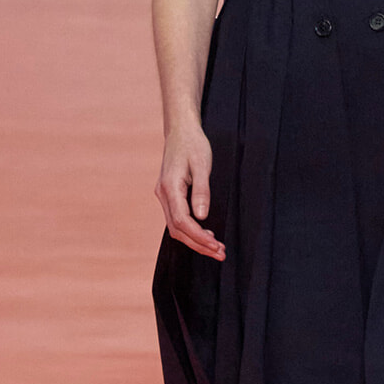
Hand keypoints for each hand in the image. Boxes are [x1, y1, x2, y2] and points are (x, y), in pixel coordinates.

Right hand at [155, 124, 224, 259]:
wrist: (180, 130)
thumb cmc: (193, 144)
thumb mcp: (202, 164)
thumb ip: (202, 191)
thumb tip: (202, 217)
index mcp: (169, 187)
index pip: (181, 220)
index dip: (198, 236)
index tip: (215, 245)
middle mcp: (163, 194)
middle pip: (177, 229)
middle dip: (198, 244)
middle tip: (220, 254)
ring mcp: (164, 196)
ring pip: (175, 227)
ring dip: (195, 241)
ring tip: (215, 249)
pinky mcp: (169, 195)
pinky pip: (177, 219)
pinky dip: (190, 231)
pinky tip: (205, 236)